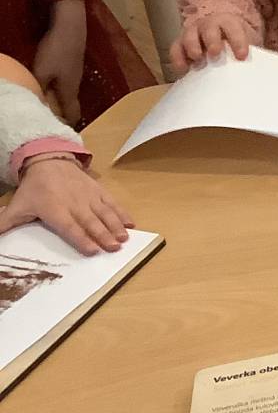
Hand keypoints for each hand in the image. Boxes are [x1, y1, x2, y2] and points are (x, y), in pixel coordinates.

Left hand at [0, 155, 132, 253]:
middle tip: (115, 247)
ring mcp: (89, 197)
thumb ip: (4, 224)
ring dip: (116, 226)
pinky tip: (131, 223)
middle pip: (91, 222)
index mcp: (54, 210)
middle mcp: (74, 204)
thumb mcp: (17, 206)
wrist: (49, 162)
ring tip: (124, 238)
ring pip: (104, 213)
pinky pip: (112, 203)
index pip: (69, 227)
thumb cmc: (35, 189)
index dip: (81, 239)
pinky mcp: (98, 191)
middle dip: (104, 235)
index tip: (93, 250)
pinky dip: (122, 213)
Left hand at [33, 0, 86, 125]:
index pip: (72, 115)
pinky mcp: (72, 66)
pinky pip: (65, 85)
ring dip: (59, 103)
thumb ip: (40, 90)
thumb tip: (38, 107)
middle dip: (62, 116)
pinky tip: (48, 88)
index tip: (58, 133)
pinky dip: (58, 91)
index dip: (66, 126)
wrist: (71, 27)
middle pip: (71, 107)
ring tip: (46, 106)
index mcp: (70, 91)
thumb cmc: (56, 51)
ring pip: (68, 95)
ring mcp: (75, 75)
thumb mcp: (41, 72)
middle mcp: (75, 86)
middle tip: (50, 121)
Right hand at [170, 13, 252, 76]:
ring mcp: (192, 33)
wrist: (220, 42)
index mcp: (229, 23)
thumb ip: (249, 54)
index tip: (242, 57)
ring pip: (189, 36)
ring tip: (198, 58)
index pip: (234, 29)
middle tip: (215, 53)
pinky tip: (183, 69)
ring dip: (193, 47)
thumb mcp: (246, 46)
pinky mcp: (180, 44)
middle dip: (212, 40)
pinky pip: (175, 48)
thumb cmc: (235, 46)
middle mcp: (209, 25)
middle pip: (209, 29)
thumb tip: (262, 70)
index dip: (238, 41)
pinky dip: (177, 58)